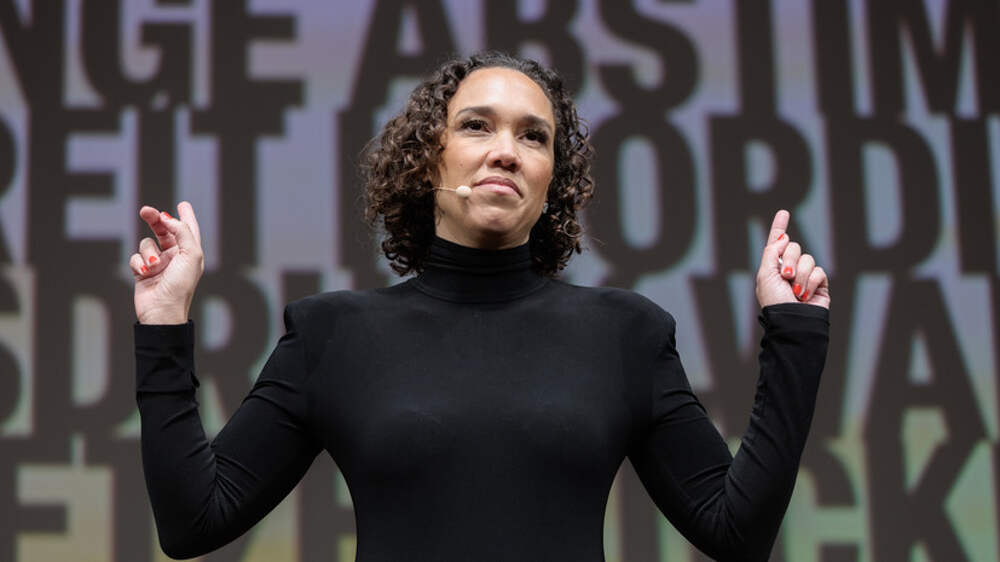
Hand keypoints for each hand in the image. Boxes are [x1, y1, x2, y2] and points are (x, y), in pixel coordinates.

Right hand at [129, 201, 204, 323]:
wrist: (162, 310)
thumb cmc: (181, 285)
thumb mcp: (191, 255)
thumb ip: (182, 232)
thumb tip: (168, 218)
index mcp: (190, 253)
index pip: (188, 230)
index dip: (185, 216)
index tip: (183, 204)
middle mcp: (175, 257)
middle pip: (163, 231)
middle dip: (155, 220)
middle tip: (146, 211)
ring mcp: (158, 264)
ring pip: (146, 243)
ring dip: (148, 251)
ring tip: (154, 265)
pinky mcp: (143, 271)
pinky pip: (135, 257)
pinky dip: (138, 263)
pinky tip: (144, 273)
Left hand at [756, 210, 829, 309]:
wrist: (792, 321)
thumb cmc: (775, 302)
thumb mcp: (765, 275)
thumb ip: (771, 253)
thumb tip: (782, 237)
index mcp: (773, 266)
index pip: (777, 243)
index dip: (779, 227)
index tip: (784, 212)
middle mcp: (789, 269)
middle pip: (794, 247)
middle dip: (790, 260)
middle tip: (786, 276)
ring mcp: (805, 276)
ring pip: (808, 258)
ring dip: (801, 274)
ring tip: (795, 291)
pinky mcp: (819, 284)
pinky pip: (819, 271)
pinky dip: (811, 282)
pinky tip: (805, 296)